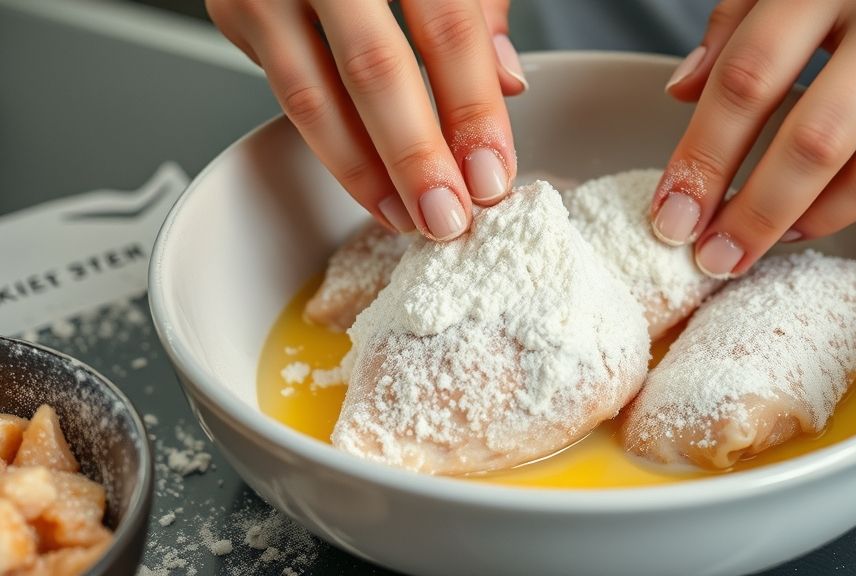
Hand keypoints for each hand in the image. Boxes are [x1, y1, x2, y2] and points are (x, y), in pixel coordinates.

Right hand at [206, 0, 525, 240]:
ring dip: (364, 173)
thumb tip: (507, 82)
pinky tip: (366, 181)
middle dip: (416, 157)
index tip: (493, 173)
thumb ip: (476, 4)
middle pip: (376, 69)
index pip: (448, 28)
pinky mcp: (233, 8)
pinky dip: (329, 147)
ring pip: (314, 96)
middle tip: (447, 217)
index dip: (474, 110)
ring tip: (406, 217)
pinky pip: (286, 92)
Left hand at [652, 0, 855, 277]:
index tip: (671, 209)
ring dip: (792, 224)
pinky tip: (799, 220)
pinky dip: (840, 210)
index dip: (702, 155)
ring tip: (745, 248)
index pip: (747, 80)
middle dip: (747, 213)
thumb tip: (682, 92)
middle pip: (806, 142)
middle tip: (708, 256)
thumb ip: (735, 25)